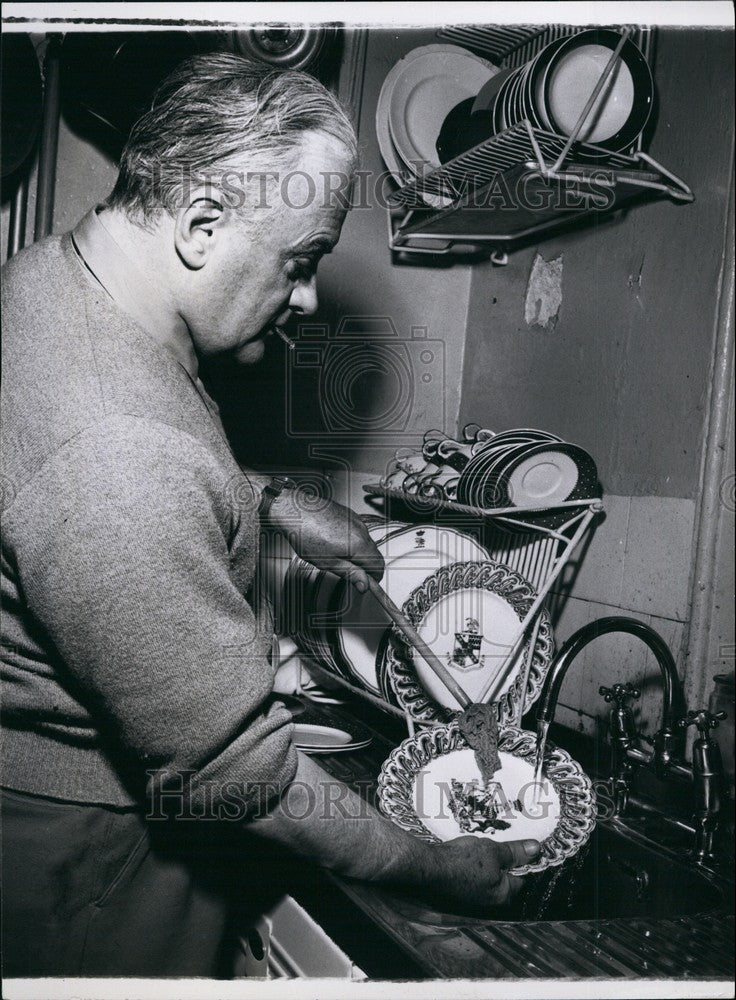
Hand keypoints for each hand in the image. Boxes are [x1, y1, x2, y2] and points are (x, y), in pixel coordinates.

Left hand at [266, 491, 383, 591]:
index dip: (373, 578)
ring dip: (359, 553)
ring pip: (366, 542)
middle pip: (374, 554)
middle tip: (351, 574)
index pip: (378, 566)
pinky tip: (336, 542)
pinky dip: (354, 541)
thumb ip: (349, 573)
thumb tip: (364, 584)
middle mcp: (361, 530)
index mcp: (358, 545)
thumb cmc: (305, 534)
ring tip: (338, 556)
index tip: (365, 583)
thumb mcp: (326, 562)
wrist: (294, 510)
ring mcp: (356, 520)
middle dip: (366, 566)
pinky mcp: (350, 514)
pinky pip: (359, 531)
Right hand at [427, 836, 539, 907]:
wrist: (427, 867)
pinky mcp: (457, 888)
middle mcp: (488, 900)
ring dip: (487, 860)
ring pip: (487, 875)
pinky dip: (473, 862)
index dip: (526, 861)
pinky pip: (472, 874)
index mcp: (502, 894)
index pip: (522, 879)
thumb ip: (515, 852)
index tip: (526, 847)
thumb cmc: (461, 862)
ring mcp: (472, 896)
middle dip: (505, 860)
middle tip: (505, 841)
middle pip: (504, 878)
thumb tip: (536, 849)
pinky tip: (467, 850)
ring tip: (484, 843)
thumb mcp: (493, 851)